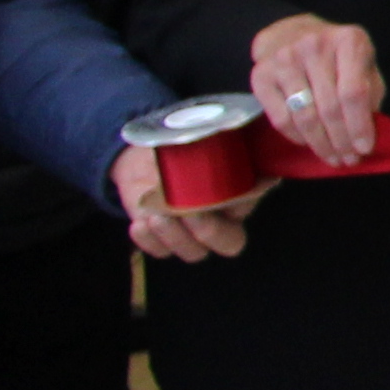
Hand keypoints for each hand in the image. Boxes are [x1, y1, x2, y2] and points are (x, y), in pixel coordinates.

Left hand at [107, 142, 258, 263]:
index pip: (250, 204)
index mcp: (240, 195)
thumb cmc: (182, 149)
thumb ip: (224, 143)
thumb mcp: (203, 141)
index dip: (240, 202)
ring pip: (194, 253)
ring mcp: (191, 235)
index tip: (224, 191)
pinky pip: (160, 253)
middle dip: (211, 232)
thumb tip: (246, 135)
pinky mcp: (163, 241)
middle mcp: (222, 221)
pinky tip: (140, 223)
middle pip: (230, 243)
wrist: (146, 159)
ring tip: (156, 217)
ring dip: (175, 238)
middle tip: (192, 214)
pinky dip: (149, 241)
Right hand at [243, 14, 384, 167]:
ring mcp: (284, 60)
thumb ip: (370, 92)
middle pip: (329, 107)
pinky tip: (309, 144)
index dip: (359, 125)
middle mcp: (315, 46)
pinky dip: (297, 137)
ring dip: (320, 144)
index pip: (354, 92)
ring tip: (332, 158)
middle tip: (349, 160)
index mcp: (348, 41)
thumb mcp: (363, 63)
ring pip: (304, 116)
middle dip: (341, 140)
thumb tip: (368, 134)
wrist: (290, 33)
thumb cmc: (336, 54)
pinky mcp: (261, 75)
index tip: (365, 149)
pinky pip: (281, 118)